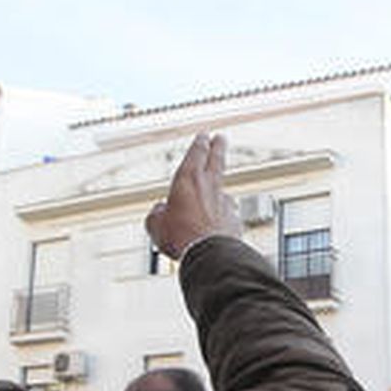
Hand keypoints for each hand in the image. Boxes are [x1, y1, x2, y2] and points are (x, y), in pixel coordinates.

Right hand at [145, 132, 241, 259]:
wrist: (210, 254)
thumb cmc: (181, 237)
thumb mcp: (156, 225)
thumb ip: (156, 214)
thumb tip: (158, 212)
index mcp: (188, 179)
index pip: (197, 153)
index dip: (200, 143)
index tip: (204, 135)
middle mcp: (210, 186)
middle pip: (217, 160)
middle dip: (218, 147)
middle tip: (221, 138)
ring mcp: (225, 202)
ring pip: (223, 188)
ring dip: (219, 186)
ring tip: (217, 189)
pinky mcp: (234, 219)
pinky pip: (228, 212)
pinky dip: (223, 213)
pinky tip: (219, 221)